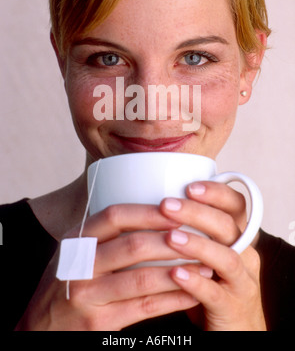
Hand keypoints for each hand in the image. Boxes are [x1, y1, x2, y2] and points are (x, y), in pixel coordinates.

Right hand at [15, 204, 198, 330]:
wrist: (39, 327)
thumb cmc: (67, 282)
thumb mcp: (74, 251)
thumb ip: (102, 233)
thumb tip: (148, 209)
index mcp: (77, 240)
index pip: (115, 216)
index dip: (148, 212)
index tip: (177, 210)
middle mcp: (80, 265)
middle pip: (133, 246)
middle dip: (171, 241)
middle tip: (200, 237)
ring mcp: (88, 295)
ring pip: (143, 279)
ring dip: (180, 271)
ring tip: (206, 265)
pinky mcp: (99, 323)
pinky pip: (144, 308)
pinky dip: (173, 299)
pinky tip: (192, 293)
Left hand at [160, 181, 265, 330]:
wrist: (234, 328)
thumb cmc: (213, 284)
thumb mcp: (207, 254)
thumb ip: (191, 230)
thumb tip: (151, 204)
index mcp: (237, 237)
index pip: (235, 205)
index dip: (216, 193)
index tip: (189, 186)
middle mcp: (244, 255)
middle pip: (228, 226)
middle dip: (197, 213)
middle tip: (168, 205)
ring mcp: (241, 282)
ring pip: (226, 257)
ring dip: (197, 244)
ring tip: (170, 237)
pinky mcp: (232, 308)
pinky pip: (215, 293)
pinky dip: (195, 281)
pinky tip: (174, 273)